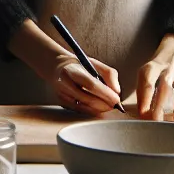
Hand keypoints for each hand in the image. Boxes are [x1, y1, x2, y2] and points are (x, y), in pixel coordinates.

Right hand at [6, 19, 121, 115]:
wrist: (57, 67)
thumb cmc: (80, 65)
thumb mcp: (95, 63)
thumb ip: (109, 74)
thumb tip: (117, 91)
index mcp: (72, 70)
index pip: (91, 84)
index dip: (105, 93)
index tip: (117, 99)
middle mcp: (64, 83)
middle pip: (87, 98)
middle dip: (104, 104)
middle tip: (115, 106)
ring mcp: (62, 94)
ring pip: (84, 107)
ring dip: (99, 109)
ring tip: (109, 106)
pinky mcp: (62, 102)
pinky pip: (80, 110)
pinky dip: (91, 110)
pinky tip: (98, 108)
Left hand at [133, 34, 173, 121]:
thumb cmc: (157, 68)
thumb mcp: (146, 73)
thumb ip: (142, 91)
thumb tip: (141, 113)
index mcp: (152, 68)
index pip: (148, 83)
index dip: (145, 98)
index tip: (143, 113)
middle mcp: (167, 70)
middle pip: (165, 87)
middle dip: (161, 105)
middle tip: (157, 120)